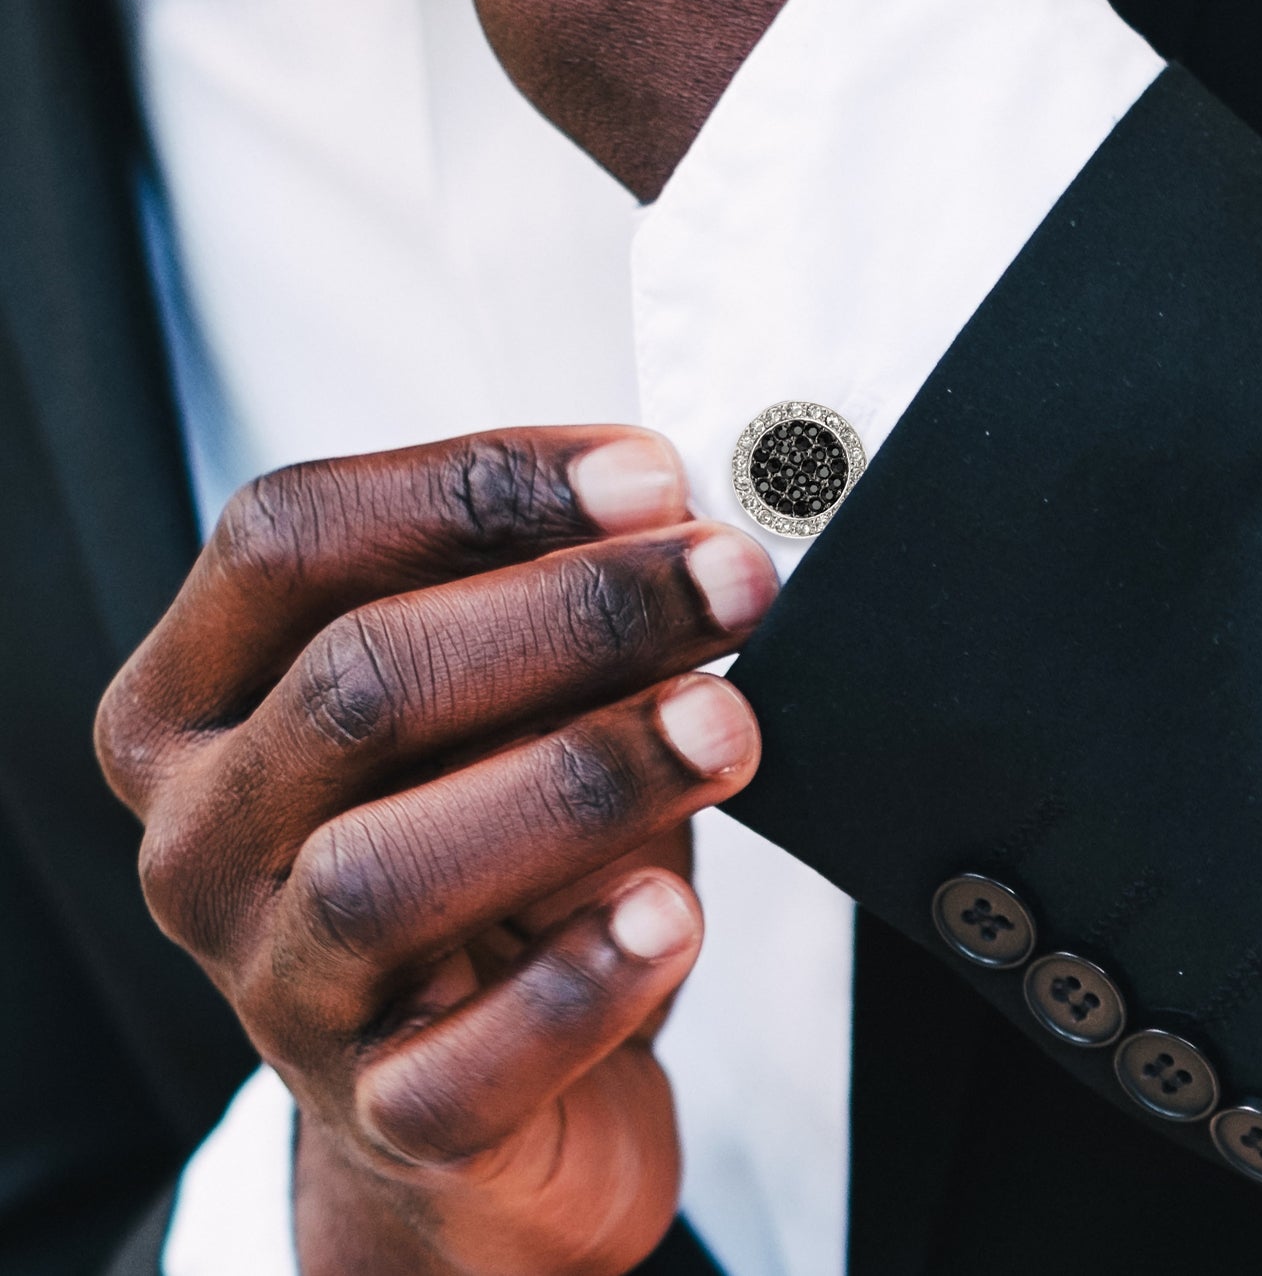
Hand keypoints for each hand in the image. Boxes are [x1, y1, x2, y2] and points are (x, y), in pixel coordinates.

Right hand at [95, 426, 778, 1275]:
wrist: (484, 1091)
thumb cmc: (489, 857)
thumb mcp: (492, 710)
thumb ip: (542, 613)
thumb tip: (671, 519)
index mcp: (201, 700)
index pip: (292, 539)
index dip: (475, 485)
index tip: (647, 473)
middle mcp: (206, 839)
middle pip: (358, 683)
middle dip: (575, 612)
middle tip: (731, 578)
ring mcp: (275, 991)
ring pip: (387, 872)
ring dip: (584, 778)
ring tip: (723, 730)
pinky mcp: (381, 1118)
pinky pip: (466, 1065)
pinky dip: (581, 982)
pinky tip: (669, 916)